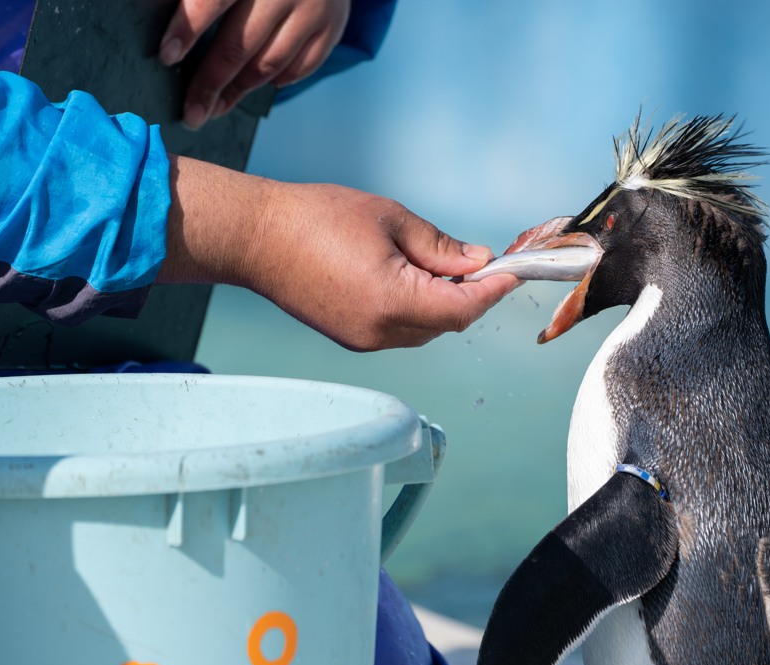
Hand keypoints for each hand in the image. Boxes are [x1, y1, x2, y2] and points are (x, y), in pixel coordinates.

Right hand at [157, 155, 519, 350]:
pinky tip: (413, 277)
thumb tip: (477, 261)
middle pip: (447, 323)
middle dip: (471, 294)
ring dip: (443, 302)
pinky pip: (400, 329)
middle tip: (482, 260)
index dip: (494, 290)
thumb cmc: (315, 219)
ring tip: (442, 264)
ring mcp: (363, 340)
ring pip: (425, 329)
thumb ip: (441, 247)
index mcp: (394, 302)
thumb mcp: (391, 220)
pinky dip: (417, 308)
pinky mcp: (350, 336)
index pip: (464, 308)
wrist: (256, 237)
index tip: (513, 271)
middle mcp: (380, 332)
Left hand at [159, 0, 349, 129]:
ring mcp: (312, 10)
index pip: (212, 0)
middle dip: (210, 83)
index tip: (167, 55)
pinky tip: (252, 84)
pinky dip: (273, 81)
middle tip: (192, 112)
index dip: (188, 27)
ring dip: (237, 91)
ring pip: (268, 64)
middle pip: (240, 45)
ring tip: (215, 106)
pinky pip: (297, 69)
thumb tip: (169, 26)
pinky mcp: (330, 28)